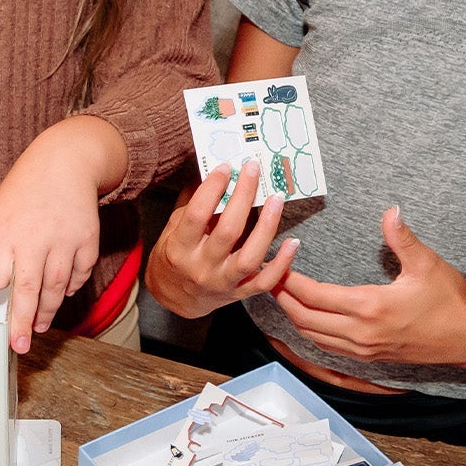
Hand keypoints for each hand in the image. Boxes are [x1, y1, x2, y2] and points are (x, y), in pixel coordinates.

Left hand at [0, 115, 127, 353]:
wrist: (70, 159)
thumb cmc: (28, 186)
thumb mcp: (0, 209)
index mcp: (7, 229)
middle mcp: (36, 237)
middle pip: (27, 289)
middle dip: (22, 321)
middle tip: (19, 344)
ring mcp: (64, 240)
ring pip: (56, 288)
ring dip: (47, 312)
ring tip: (38, 328)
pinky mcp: (87, 240)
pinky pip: (78, 274)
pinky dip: (70, 288)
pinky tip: (61, 295)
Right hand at [145, 162, 297, 320]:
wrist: (175, 298)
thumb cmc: (175, 258)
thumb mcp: (173, 230)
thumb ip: (192, 202)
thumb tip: (213, 169)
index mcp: (179, 250)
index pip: (197, 215)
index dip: (213, 188)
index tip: (225, 167)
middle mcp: (201, 268)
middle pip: (228, 231)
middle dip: (243, 196)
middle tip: (253, 170)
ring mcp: (222, 283)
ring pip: (250, 257)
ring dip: (267, 227)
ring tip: (277, 199)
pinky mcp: (238, 293)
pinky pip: (265, 282)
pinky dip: (282, 264)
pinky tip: (292, 242)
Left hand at [275, 207, 465, 368]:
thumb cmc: (450, 300)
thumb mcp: (427, 264)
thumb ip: (403, 239)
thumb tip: (390, 211)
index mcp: (369, 307)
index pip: (315, 295)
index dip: (290, 280)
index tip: (277, 262)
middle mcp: (359, 332)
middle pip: (304, 318)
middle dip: (282, 298)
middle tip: (267, 277)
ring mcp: (360, 349)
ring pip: (312, 335)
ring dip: (293, 316)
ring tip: (280, 295)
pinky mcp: (365, 357)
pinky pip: (326, 346)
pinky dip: (309, 331)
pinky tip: (305, 317)